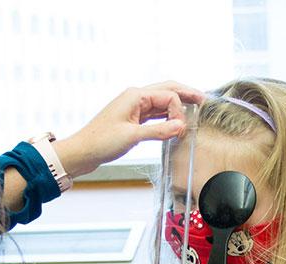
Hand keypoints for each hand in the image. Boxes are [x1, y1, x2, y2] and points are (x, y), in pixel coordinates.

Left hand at [52, 81, 204, 176]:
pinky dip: (167, 116)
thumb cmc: (100, 141)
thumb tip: (181, 126)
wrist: (82, 152)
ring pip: (162, 101)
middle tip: (203, 99)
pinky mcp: (133, 119)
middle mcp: (135, 98)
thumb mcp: (132, 136)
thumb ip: (159, 131)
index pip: (168, 96)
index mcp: (135, 96)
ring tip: (195, 107)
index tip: (181, 128)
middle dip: (185, 93)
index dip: (179, 111)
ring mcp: (134, 107)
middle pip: (167, 90)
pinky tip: (176, 119)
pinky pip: (155, 113)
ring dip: (177, 104)